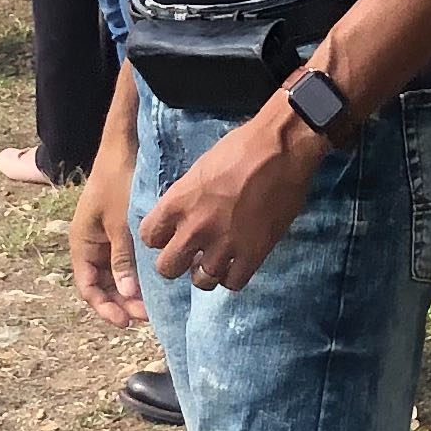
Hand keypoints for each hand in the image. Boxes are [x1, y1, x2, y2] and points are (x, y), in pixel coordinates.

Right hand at [70, 138, 145, 325]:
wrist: (124, 147)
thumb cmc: (118, 181)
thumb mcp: (120, 222)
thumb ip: (122, 259)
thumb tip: (127, 296)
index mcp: (82, 244)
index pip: (88, 287)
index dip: (105, 308)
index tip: (126, 322)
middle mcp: (92, 245)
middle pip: (103, 286)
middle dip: (122, 303)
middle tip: (147, 317)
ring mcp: (107, 239)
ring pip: (116, 276)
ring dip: (131, 291)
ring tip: (153, 305)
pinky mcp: (122, 232)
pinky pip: (127, 261)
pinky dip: (138, 274)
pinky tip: (155, 283)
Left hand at [136, 102, 323, 290]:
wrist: (282, 149)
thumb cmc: (241, 148)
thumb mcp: (200, 168)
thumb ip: (186, 197)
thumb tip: (183, 215)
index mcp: (178, 202)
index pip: (149, 237)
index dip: (159, 237)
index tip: (170, 234)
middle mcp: (195, 228)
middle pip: (167, 268)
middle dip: (177, 262)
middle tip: (191, 253)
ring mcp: (224, 244)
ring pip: (201, 281)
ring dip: (207, 272)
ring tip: (216, 261)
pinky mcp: (253, 254)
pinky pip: (233, 283)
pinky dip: (233, 276)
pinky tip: (238, 264)